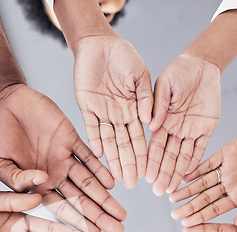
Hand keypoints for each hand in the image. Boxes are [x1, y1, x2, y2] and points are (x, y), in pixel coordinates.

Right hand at [0, 84, 125, 231]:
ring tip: (120, 213)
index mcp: (38, 185)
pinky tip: (112, 183)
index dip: (77, 223)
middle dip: (99, 215)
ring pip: (89, 181)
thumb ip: (16, 178)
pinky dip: (100, 168)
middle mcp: (55, 175)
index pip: (61, 209)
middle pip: (82, 200)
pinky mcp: (71, 138)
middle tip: (117, 229)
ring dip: (105, 197)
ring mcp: (64, 157)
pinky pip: (89, 155)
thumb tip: (41, 183)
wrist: (3, 102)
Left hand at [74, 35, 152, 188]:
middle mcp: (118, 116)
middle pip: (124, 144)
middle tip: (133, 184)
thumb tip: (150, 122)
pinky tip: (99, 155)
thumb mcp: (140, 74)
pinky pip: (90, 127)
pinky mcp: (86, 106)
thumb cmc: (124, 56)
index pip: (139, 138)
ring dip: (113, 158)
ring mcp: (102, 112)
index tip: (147, 173)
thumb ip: (145, 98)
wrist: (99, 43)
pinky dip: (94, 140)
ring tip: (117, 177)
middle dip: (128, 164)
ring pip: (108, 140)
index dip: (143, 156)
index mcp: (134, 110)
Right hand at [147, 55, 220, 195]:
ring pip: (183, 157)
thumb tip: (151, 126)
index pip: (155, 146)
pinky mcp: (206, 129)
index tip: (146, 177)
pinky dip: (195, 162)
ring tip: (171, 189)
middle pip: (168, 156)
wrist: (202, 64)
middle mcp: (174, 130)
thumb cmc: (179, 70)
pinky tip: (189, 176)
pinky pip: (201, 148)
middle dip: (163, 174)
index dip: (151, 162)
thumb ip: (158, 104)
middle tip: (158, 191)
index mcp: (161, 120)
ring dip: (177, 173)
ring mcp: (190, 131)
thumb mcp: (165, 83)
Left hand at [170, 131, 236, 225]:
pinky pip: (207, 163)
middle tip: (174, 215)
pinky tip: (183, 177)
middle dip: (189, 207)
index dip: (201, 217)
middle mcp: (227, 186)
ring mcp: (224, 170)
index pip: (215, 210)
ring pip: (201, 182)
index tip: (187, 226)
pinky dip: (195, 169)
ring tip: (172, 197)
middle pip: (204, 198)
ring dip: (187, 190)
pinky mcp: (224, 154)